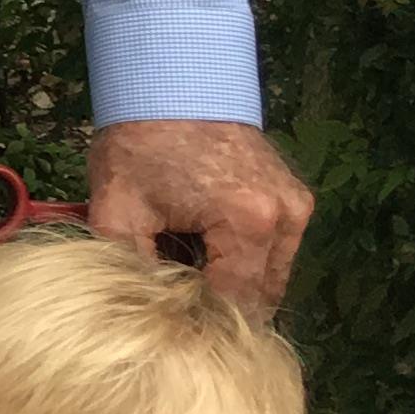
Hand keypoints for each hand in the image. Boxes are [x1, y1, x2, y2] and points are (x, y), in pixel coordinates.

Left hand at [84, 116, 312, 314]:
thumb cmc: (139, 142)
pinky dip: (240, 259)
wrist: (170, 80)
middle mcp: (287, 218)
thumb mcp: (117, 209)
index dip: (200, 324)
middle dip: (218, 308)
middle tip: (175, 309)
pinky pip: (272, 250)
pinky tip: (200, 249)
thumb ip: (129, 269)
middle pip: (260, 297)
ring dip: (231, 284)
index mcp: (250, 223)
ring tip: (183, 273)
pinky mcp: (294, 197)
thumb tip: (139, 317)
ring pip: (269, 276)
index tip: (169, 333)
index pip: (235, 306)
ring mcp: (297, 207)